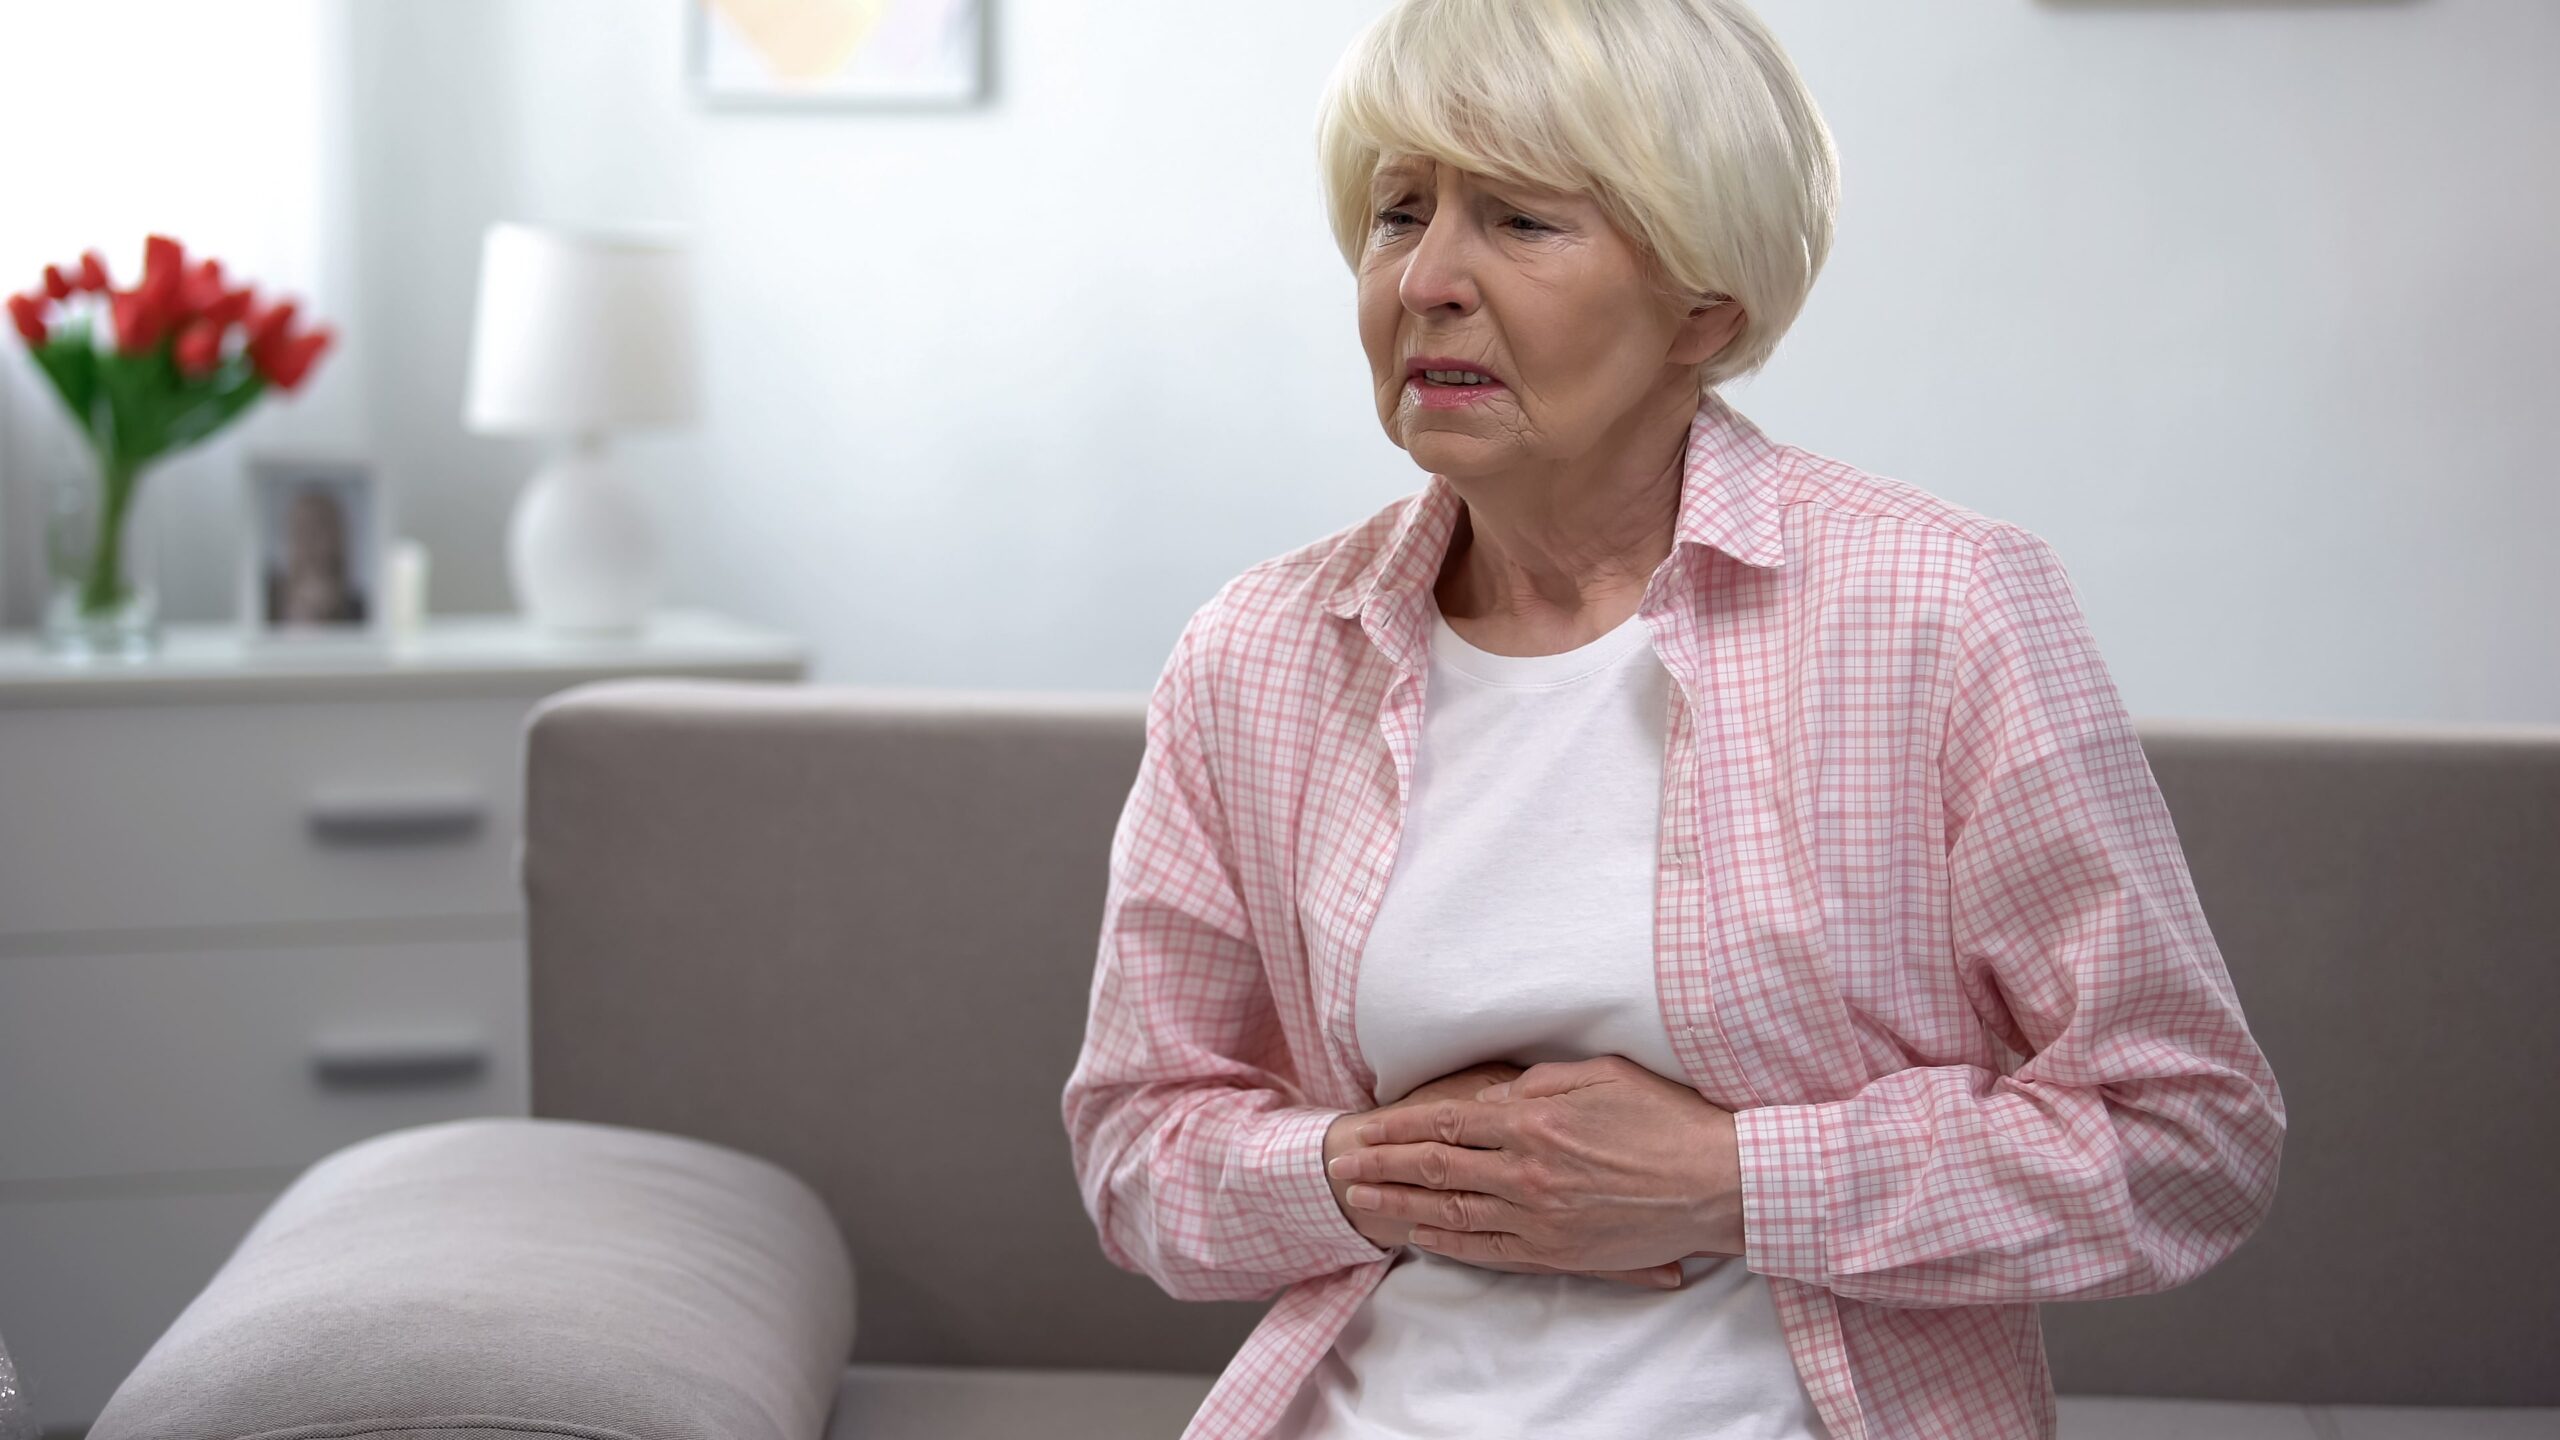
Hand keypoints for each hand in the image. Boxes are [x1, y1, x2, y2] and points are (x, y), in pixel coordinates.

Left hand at [1327, 1055, 1745, 1275]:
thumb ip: (1542, 1083)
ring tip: (1363, 1201)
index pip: (1450, 1123)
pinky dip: (1449, 1241)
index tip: (1367, 1128)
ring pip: (1454, 1211)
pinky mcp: (1559, 1249)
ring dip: (1402, 1204)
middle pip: (1438, 1167)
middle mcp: (1528, 1171)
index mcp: (1536, 1122)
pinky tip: (1420, 1235)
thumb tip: (1498, 1095)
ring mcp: (1541, 1216)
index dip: (1401, 1127)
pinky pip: (1489, 1248)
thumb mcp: (1603, 1075)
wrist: (1716, 1184)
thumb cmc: (1668, 1120)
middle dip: (1385, 1166)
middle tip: (1342, 1167)